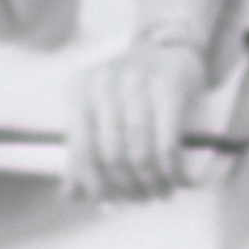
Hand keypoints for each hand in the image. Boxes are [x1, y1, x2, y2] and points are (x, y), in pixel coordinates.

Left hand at [65, 38, 208, 204]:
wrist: (166, 46)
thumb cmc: (128, 89)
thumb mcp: (99, 111)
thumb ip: (83, 149)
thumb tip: (71, 195)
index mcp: (79, 91)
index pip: (82, 151)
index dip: (95, 185)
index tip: (110, 202)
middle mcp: (104, 82)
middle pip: (112, 155)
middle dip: (127, 188)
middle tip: (141, 199)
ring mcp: (137, 81)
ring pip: (140, 152)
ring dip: (151, 184)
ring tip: (160, 193)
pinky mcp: (169, 85)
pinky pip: (167, 142)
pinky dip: (172, 170)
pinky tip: (177, 180)